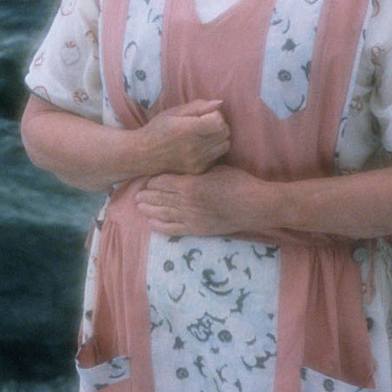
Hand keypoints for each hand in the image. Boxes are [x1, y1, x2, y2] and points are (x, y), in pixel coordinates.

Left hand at [136, 165, 270, 237]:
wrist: (254, 205)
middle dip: (146, 195)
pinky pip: (172, 229)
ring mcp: (190, 217)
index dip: (152, 180)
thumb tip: (184, 162)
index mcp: (190, 183)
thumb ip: (197, 168)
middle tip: (136, 193)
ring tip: (139, 206)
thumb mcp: (215, 168)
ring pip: (162, 213)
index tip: (146, 178)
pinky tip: (151, 223)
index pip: (162, 181)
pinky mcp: (196, 229)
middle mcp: (186, 201)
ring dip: (148, 210)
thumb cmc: (238, 182)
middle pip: (159, 197)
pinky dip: (159, 226)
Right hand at [140, 99, 229, 175]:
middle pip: (225, 133)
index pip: (219, 122)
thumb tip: (220, 103)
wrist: (143, 154)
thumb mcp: (174, 112)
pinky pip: (217, 157)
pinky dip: (214, 150)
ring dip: (219, 138)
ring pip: (225, 146)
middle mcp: (193, 148)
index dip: (216, 115)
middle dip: (220, 125)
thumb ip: (198, 106)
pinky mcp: (198, 170)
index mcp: (187, 130)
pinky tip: (201, 147)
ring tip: (205, 135)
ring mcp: (196, 162)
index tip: (205, 115)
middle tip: (206, 124)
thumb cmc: (158, 129)